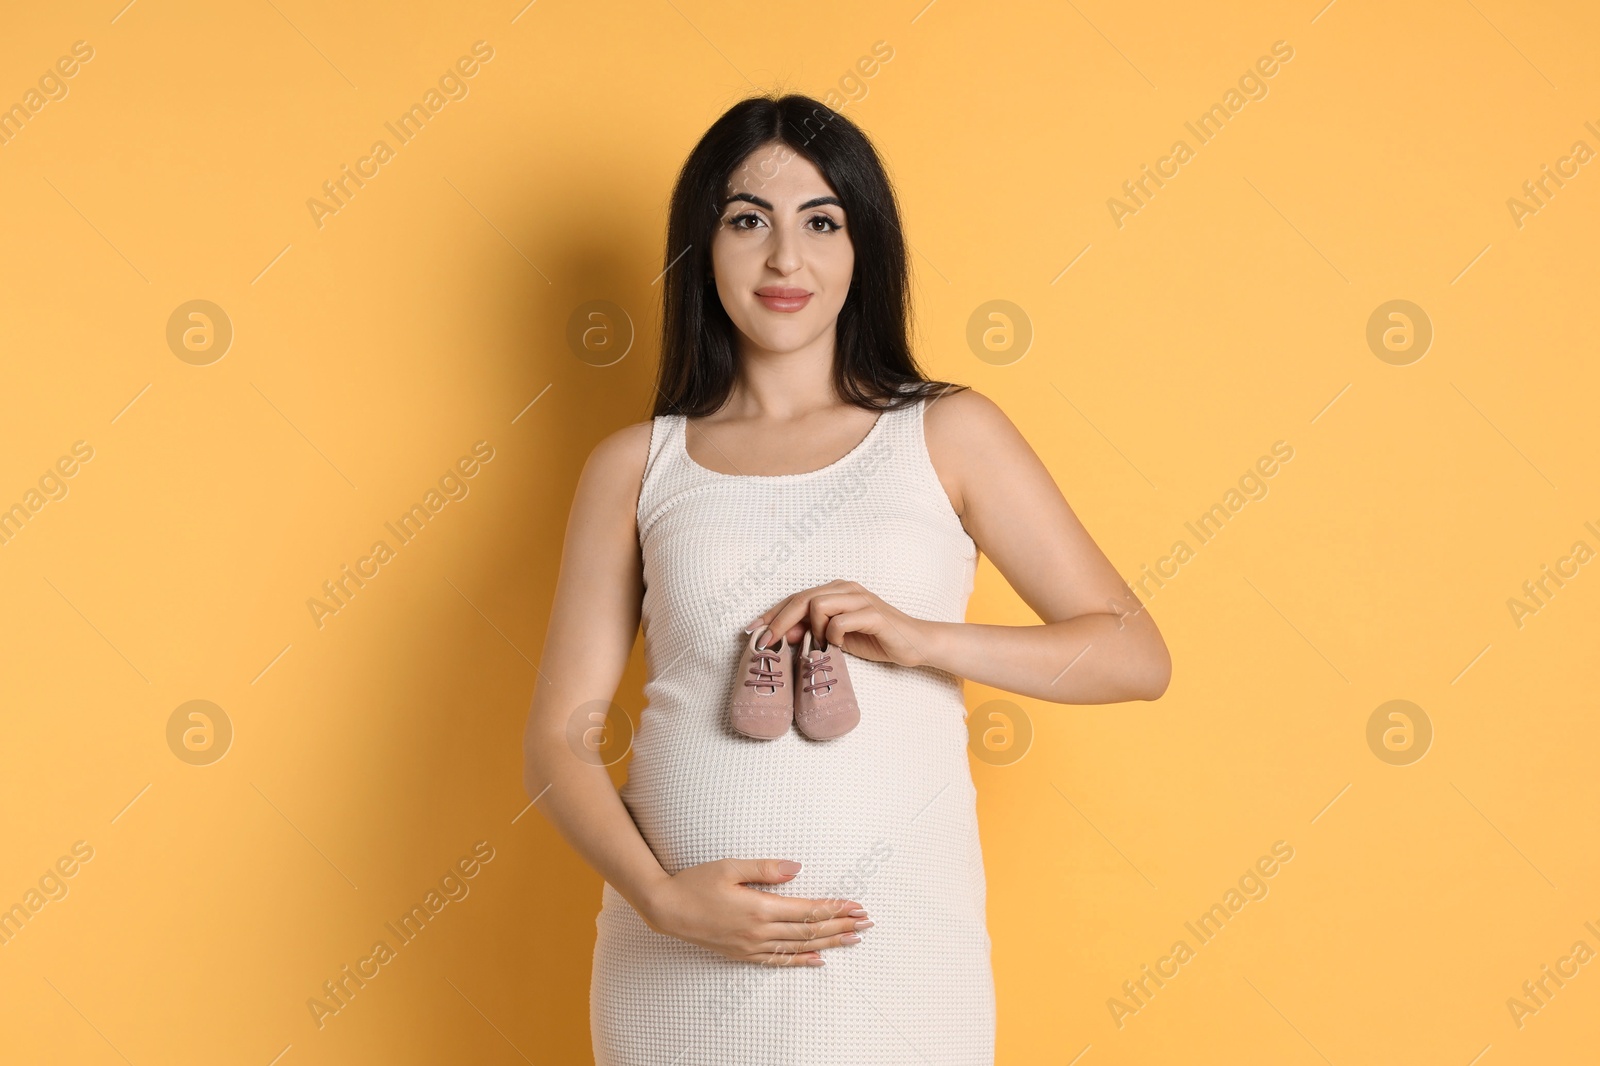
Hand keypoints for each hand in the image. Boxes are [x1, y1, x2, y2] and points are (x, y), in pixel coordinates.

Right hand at [640, 858, 871, 965]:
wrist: (667, 909)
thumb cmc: (696, 882)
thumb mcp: (729, 867)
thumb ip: (765, 869)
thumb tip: (798, 868)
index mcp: (759, 908)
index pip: (807, 910)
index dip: (834, 908)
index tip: (856, 906)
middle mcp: (759, 931)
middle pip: (809, 931)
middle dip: (840, 926)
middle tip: (866, 923)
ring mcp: (751, 946)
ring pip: (799, 948)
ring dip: (828, 943)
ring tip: (852, 940)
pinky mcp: (742, 954)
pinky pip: (778, 960)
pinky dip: (801, 961)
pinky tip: (818, 959)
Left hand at [745, 580, 931, 667]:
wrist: (915, 644)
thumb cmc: (875, 639)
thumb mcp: (837, 638)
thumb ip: (813, 632)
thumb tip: (783, 635)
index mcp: (836, 591)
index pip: (795, 598)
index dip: (771, 614)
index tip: (752, 631)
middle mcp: (846, 588)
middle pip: (801, 598)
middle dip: (779, 621)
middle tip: (767, 643)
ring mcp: (860, 598)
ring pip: (818, 605)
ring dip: (812, 630)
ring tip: (820, 646)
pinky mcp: (873, 614)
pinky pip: (840, 621)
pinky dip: (833, 636)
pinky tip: (838, 647)